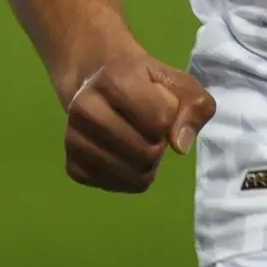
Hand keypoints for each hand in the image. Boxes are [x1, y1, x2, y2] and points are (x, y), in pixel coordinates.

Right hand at [59, 44, 215, 193]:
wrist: (98, 83)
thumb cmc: (145, 83)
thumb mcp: (178, 82)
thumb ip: (195, 107)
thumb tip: (180, 146)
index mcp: (113, 78)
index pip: (161, 120)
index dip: (171, 117)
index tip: (160, 105)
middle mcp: (85, 107)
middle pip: (147, 152)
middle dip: (159, 144)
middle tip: (150, 129)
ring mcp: (73, 139)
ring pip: (133, 176)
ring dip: (148, 165)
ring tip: (138, 141)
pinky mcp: (72, 166)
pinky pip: (117, 187)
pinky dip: (129, 178)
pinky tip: (123, 155)